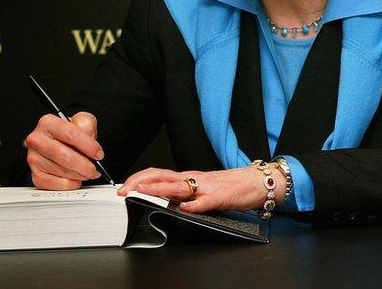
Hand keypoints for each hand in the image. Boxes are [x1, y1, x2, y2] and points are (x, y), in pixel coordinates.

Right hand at [25, 111, 103, 190]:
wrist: (56, 142)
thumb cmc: (69, 133)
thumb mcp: (81, 120)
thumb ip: (86, 123)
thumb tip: (89, 136)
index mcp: (48, 123)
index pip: (71, 135)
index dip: (88, 147)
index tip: (98, 154)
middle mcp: (37, 140)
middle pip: (64, 156)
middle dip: (84, 166)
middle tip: (95, 169)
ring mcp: (33, 157)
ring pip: (59, 171)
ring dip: (78, 175)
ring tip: (87, 173)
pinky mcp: (34, 172)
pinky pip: (51, 183)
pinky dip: (67, 184)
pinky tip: (75, 180)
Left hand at [117, 165, 286, 213]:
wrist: (257, 182)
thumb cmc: (232, 186)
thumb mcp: (203, 188)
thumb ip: (184, 193)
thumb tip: (164, 198)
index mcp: (190, 177)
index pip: (159, 174)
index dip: (140, 178)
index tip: (125, 186)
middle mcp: (195, 179)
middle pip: (163, 177)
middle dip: (141, 183)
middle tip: (125, 190)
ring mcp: (207, 187)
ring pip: (180, 186)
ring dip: (159, 189)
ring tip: (143, 192)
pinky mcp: (221, 197)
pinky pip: (205, 201)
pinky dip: (194, 205)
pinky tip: (185, 208)